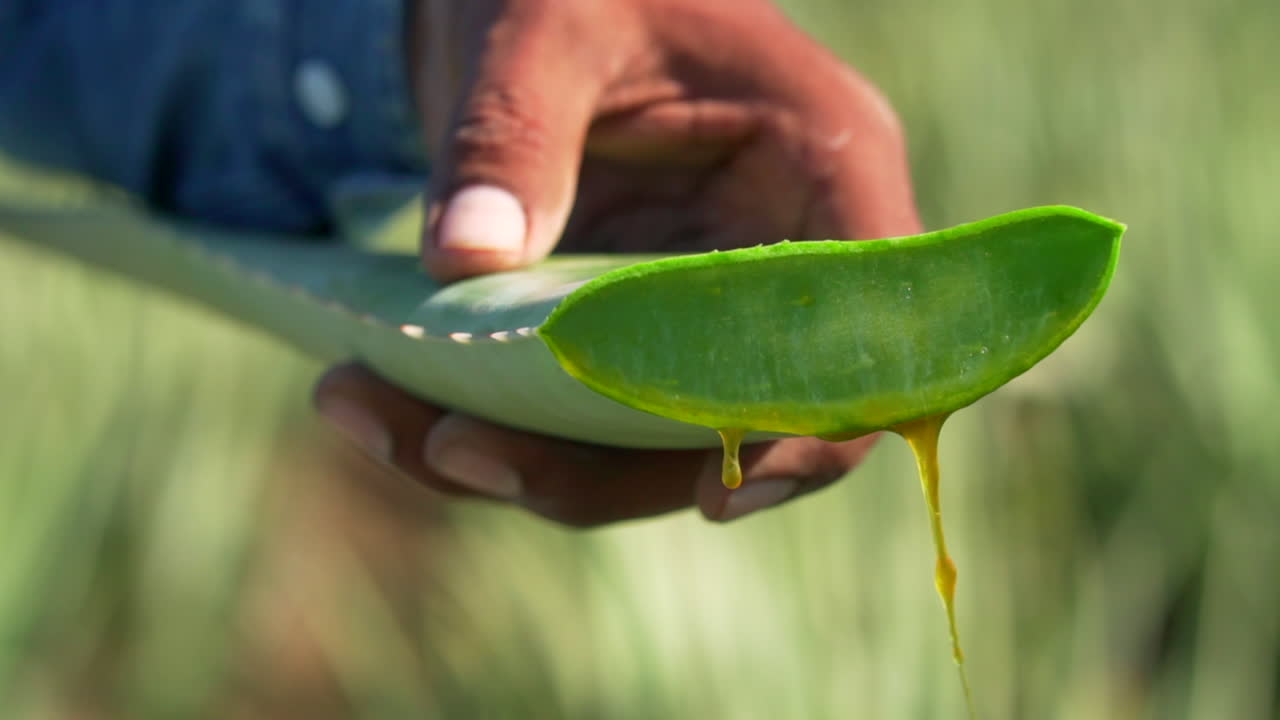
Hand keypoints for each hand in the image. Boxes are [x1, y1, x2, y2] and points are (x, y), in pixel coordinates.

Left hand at [314, 0, 919, 526]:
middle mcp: (776, 259)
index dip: (816, 429)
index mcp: (820, 168)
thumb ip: (513, 132)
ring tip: (363, 411)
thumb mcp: (547, 26)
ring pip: (638, 442)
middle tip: (451, 449)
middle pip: (735, 420)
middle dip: (593, 467)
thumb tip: (467, 260)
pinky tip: (370, 398)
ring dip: (511, 459)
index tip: (716, 495)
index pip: (868, 332)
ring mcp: (699, 309)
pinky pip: (574, 418)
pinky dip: (481, 424)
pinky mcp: (625, 335)